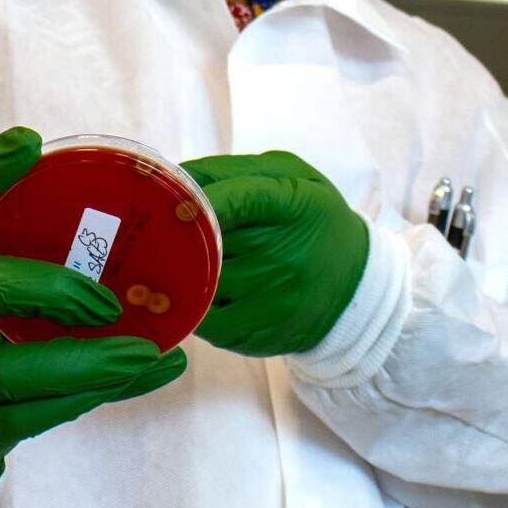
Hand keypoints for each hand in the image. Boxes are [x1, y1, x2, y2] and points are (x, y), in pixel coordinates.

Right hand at [0, 127, 188, 507]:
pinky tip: (142, 378)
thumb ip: (16, 260)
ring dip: (84, 362)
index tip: (30, 142)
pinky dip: (94, 397)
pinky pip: (34, 417)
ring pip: (5, 373)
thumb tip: (131, 222)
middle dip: (44, 289)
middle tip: (106, 299)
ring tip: (145, 353)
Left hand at [181, 150, 371, 358]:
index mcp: (296, 206)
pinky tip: (188, 292)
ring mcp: (272, 300)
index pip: (241, 200)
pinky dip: (188, 306)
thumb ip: (232, 172)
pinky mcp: (258, 334)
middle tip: (152, 228)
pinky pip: (203, 322)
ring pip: (199, 283)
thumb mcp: (290, 178)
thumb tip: (175, 176)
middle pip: (209, 243)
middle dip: (175, 235)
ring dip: (176, 272)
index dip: (200, 200)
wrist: (355, 287)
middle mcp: (286, 256)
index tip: (171, 198)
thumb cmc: (312, 221)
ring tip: (166, 260)